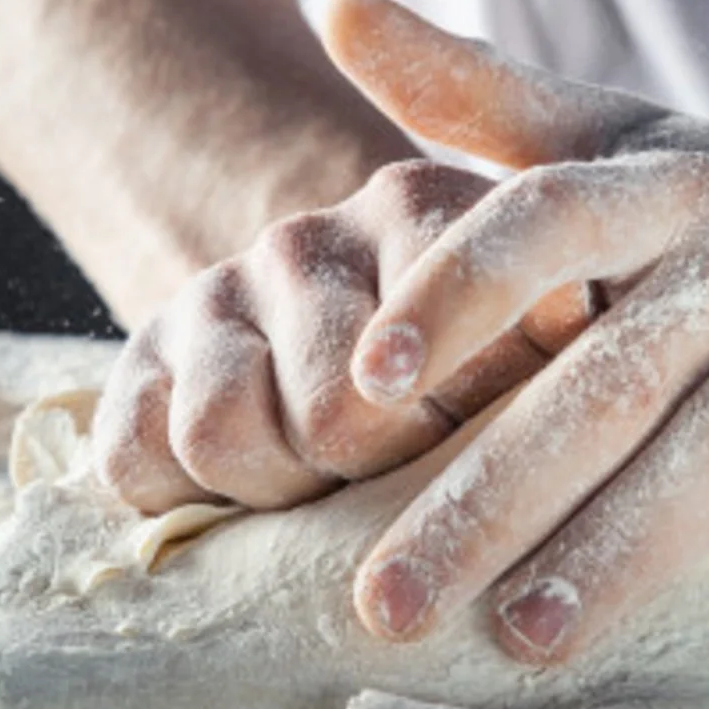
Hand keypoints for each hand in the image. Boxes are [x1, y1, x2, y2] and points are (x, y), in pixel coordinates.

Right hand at [90, 0, 594, 512]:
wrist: (361, 362)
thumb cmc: (488, 379)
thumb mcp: (550, 339)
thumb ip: (563, 321)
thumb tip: (574, 309)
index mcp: (418, 210)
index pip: (433, 343)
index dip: (457, 433)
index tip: (475, 449)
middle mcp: (306, 240)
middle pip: (332, 415)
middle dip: (373, 476)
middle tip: (402, 482)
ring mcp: (213, 294)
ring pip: (220, 432)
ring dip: (278, 490)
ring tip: (324, 490)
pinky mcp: (139, 360)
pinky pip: (135, 452)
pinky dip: (188, 498)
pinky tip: (244, 495)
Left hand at [325, 0, 708, 659]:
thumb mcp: (626, 135)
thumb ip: (477, 90)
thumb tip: (334, 4)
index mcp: (673, 182)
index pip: (549, 218)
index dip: (457, 290)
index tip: (360, 381)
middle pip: (618, 369)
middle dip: (494, 491)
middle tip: (387, 599)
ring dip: (636, 537)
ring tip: (530, 636)